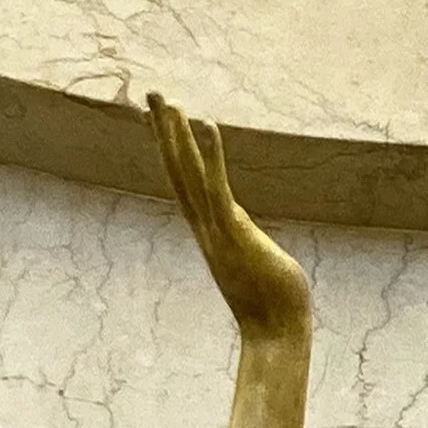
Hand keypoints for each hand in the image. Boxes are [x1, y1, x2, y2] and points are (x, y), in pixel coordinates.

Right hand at [151, 98, 310, 342]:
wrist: (276, 333)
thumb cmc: (274, 305)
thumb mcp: (256, 265)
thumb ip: (248, 249)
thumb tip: (254, 251)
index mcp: (210, 231)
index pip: (184, 182)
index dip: (171, 149)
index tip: (160, 119)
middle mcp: (205, 226)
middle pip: (177, 170)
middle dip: (164, 131)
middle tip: (151, 95)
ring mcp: (217, 228)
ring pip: (189, 174)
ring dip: (177, 136)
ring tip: (168, 101)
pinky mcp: (234, 231)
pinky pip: (218, 186)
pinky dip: (211, 154)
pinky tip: (206, 124)